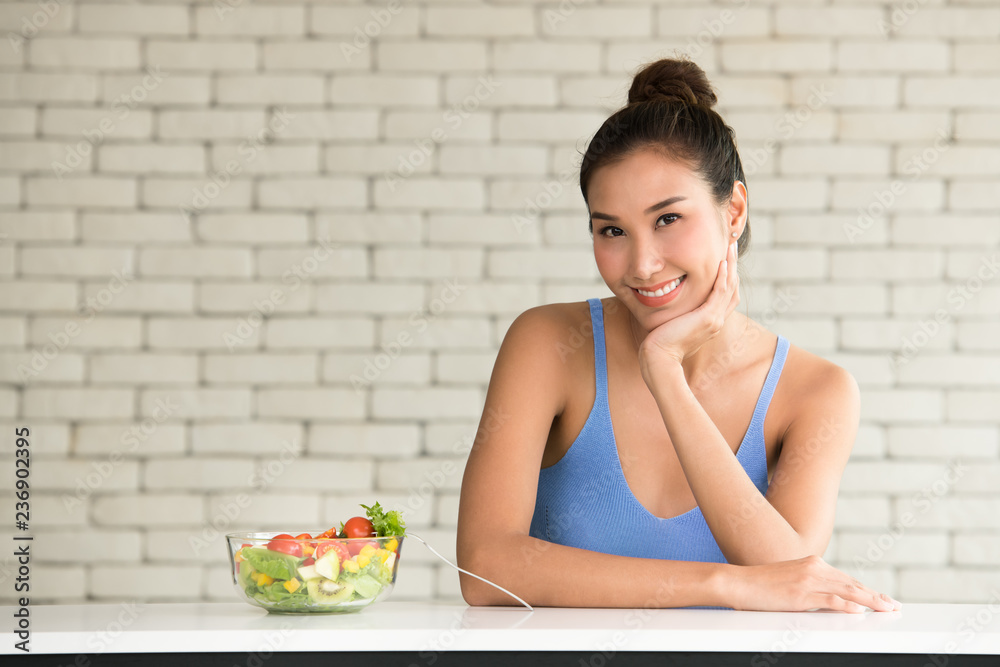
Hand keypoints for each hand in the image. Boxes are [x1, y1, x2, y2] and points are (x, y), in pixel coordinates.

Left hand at [637, 241, 740, 381]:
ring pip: (729, 287)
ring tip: (730, 247)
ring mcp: (715, 320)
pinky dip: (722, 277)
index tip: (724, 258)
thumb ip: (679, 315)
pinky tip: (722, 262)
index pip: (726, 295)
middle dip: (733, 266)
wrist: (659, 359)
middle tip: (731, 246)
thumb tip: (672, 306)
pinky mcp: (708, 318)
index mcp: (711, 323)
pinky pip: (720, 292)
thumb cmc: (660, 344)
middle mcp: (717, 321)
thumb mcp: (673, 326)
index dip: (728, 276)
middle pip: (732, 288)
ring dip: (731, 265)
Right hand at [723, 555, 901, 612]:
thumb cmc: (759, 584)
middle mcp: (813, 567)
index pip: (846, 579)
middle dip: (875, 596)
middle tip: (894, 605)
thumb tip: (829, 600)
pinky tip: (859, 611)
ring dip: (870, 601)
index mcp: (812, 563)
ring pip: (847, 591)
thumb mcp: (789, 581)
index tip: (883, 598)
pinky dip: (847, 605)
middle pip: (852, 584)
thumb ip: (810, 586)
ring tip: (887, 608)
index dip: (867, 589)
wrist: (738, 582)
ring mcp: (808, 579)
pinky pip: (830, 599)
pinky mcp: (801, 593)